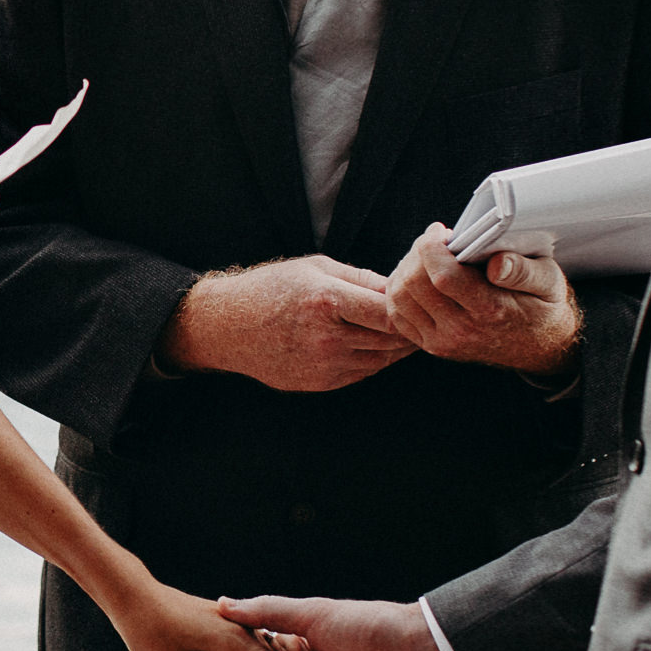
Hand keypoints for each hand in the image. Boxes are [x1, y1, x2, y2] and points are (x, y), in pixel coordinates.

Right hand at [158, 256, 414, 390]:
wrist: (229, 327)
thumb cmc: (271, 288)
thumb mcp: (315, 268)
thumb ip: (360, 278)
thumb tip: (398, 286)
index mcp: (327, 301)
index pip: (389, 312)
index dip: (410, 308)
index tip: (418, 301)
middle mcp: (327, 337)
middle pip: (390, 340)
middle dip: (410, 330)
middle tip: (422, 318)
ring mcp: (324, 365)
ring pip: (380, 360)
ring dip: (396, 348)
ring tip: (403, 332)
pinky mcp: (320, 383)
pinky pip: (362, 373)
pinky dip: (375, 359)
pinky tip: (375, 345)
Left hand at [385, 224, 580, 375]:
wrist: (541, 347)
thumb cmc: (542, 306)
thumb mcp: (549, 282)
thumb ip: (524, 271)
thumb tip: (496, 263)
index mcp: (490, 311)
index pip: (442, 276)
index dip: (432, 246)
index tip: (441, 231)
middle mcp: (462, 331)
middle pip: (414, 284)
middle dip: (417, 252)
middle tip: (434, 240)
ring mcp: (443, 342)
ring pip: (399, 299)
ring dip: (404, 269)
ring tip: (425, 256)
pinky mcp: (432, 346)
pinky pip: (397, 316)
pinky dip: (399, 290)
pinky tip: (416, 276)